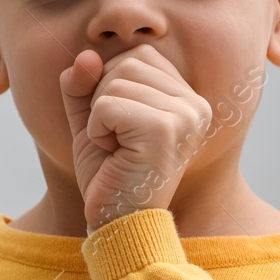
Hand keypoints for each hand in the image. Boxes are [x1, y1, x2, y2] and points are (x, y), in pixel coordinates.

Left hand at [60, 45, 211, 232]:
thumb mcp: (91, 120)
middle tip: (116, 140)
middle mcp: (195, 105)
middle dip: (103, 98)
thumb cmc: (110, 176)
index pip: (141, 56)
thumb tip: (85, 55)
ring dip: (99, 116)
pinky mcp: (164, 129)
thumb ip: (85, 85)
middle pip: (129, 62)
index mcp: (188, 100)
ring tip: (116, 148)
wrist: (118, 223)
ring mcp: (184, 116)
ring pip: (116, 80)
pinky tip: (114, 153)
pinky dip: (97, 128)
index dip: (112, 84)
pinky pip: (107, 104)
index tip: (121, 127)